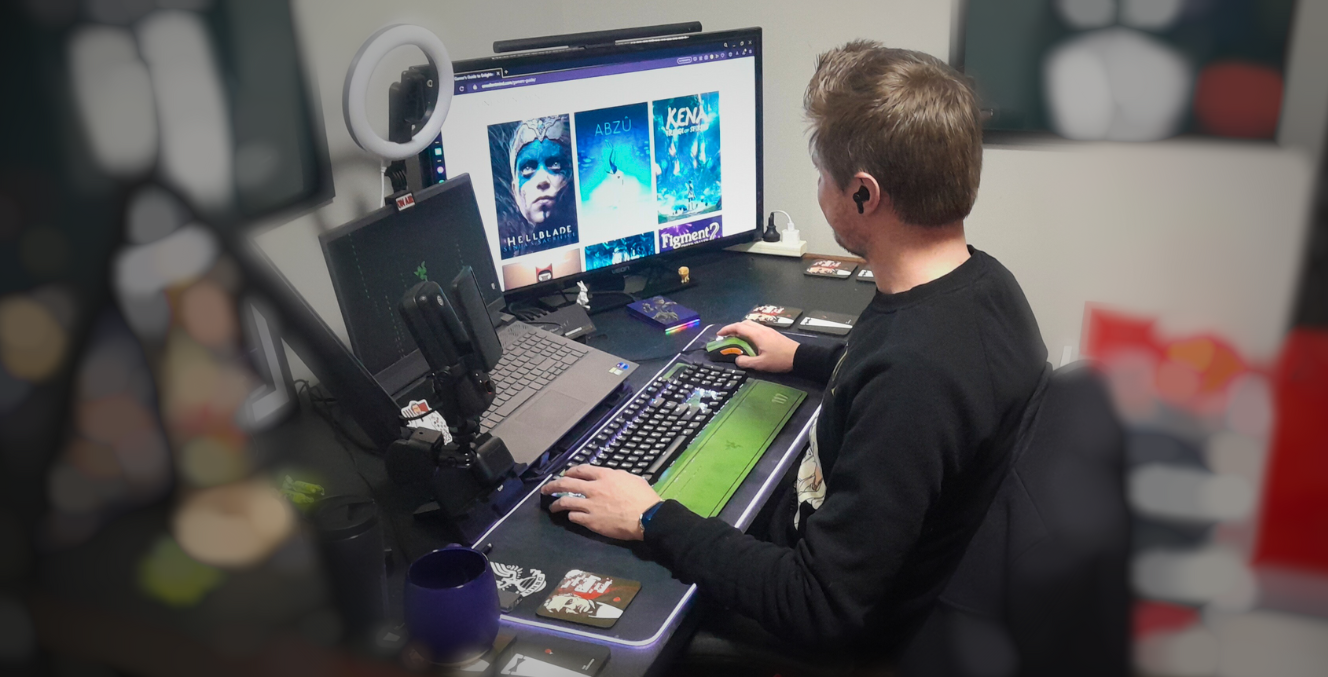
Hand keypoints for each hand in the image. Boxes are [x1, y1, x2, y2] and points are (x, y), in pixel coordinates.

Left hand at [540, 465, 661, 540]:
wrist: (647, 517)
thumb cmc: (643, 497)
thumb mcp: (631, 478)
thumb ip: (615, 477)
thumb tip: (609, 478)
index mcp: (604, 475)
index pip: (581, 470)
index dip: (570, 471)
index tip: (565, 474)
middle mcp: (594, 488)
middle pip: (566, 483)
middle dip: (553, 485)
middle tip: (546, 489)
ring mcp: (590, 505)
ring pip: (565, 502)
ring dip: (556, 504)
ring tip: (552, 507)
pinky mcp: (591, 521)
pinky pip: (574, 517)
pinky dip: (571, 515)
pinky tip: (570, 516)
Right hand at [716, 320, 797, 371]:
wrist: (799, 356)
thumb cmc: (779, 360)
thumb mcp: (761, 364)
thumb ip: (746, 362)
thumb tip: (737, 359)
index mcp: (757, 334)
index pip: (738, 327)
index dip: (727, 329)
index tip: (719, 334)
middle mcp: (761, 329)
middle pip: (744, 323)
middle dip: (733, 328)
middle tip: (727, 336)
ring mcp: (768, 330)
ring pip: (751, 325)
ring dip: (742, 329)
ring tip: (737, 339)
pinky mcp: (772, 334)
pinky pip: (757, 328)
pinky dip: (749, 332)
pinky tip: (749, 341)